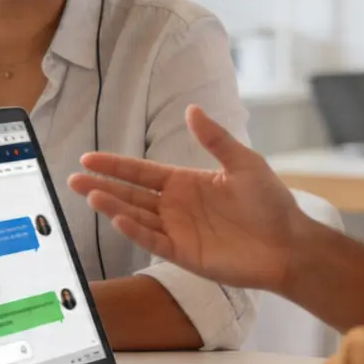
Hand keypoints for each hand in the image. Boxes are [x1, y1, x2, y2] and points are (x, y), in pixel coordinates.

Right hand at [67, 105, 307, 291]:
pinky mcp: (186, 254)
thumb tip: (191, 109)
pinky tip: (119, 219)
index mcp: (186, 183)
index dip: (116, 166)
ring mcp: (179, 231)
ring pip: (137, 217)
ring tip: (89, 195)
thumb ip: (215, 139)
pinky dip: (137, 231)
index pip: (142, 172)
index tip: (89, 159)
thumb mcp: (243, 162)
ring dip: (113, 206)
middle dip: (103, 186)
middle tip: (73, 178)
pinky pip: (155, 242)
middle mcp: (176, 207)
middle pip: (131, 194)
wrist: (290, 243)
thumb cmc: (270, 203)